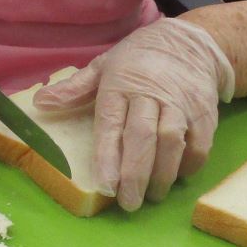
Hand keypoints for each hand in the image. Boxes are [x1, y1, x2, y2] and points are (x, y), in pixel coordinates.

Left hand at [33, 17, 234, 210]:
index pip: (112, 124)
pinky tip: (176, 176)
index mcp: (121, 84)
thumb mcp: (104, 66)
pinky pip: (199, 144)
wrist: (190, 43)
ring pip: (172, 142)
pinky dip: (188, 165)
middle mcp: (151, 94)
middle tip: (128, 203)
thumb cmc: (139, 59)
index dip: (108, 156)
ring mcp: (181, 103)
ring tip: (152, 196)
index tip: (106, 186)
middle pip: (143, 137)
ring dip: (162, 174)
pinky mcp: (205, 113)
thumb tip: (41, 103)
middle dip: (135, 174)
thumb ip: (75, 89)